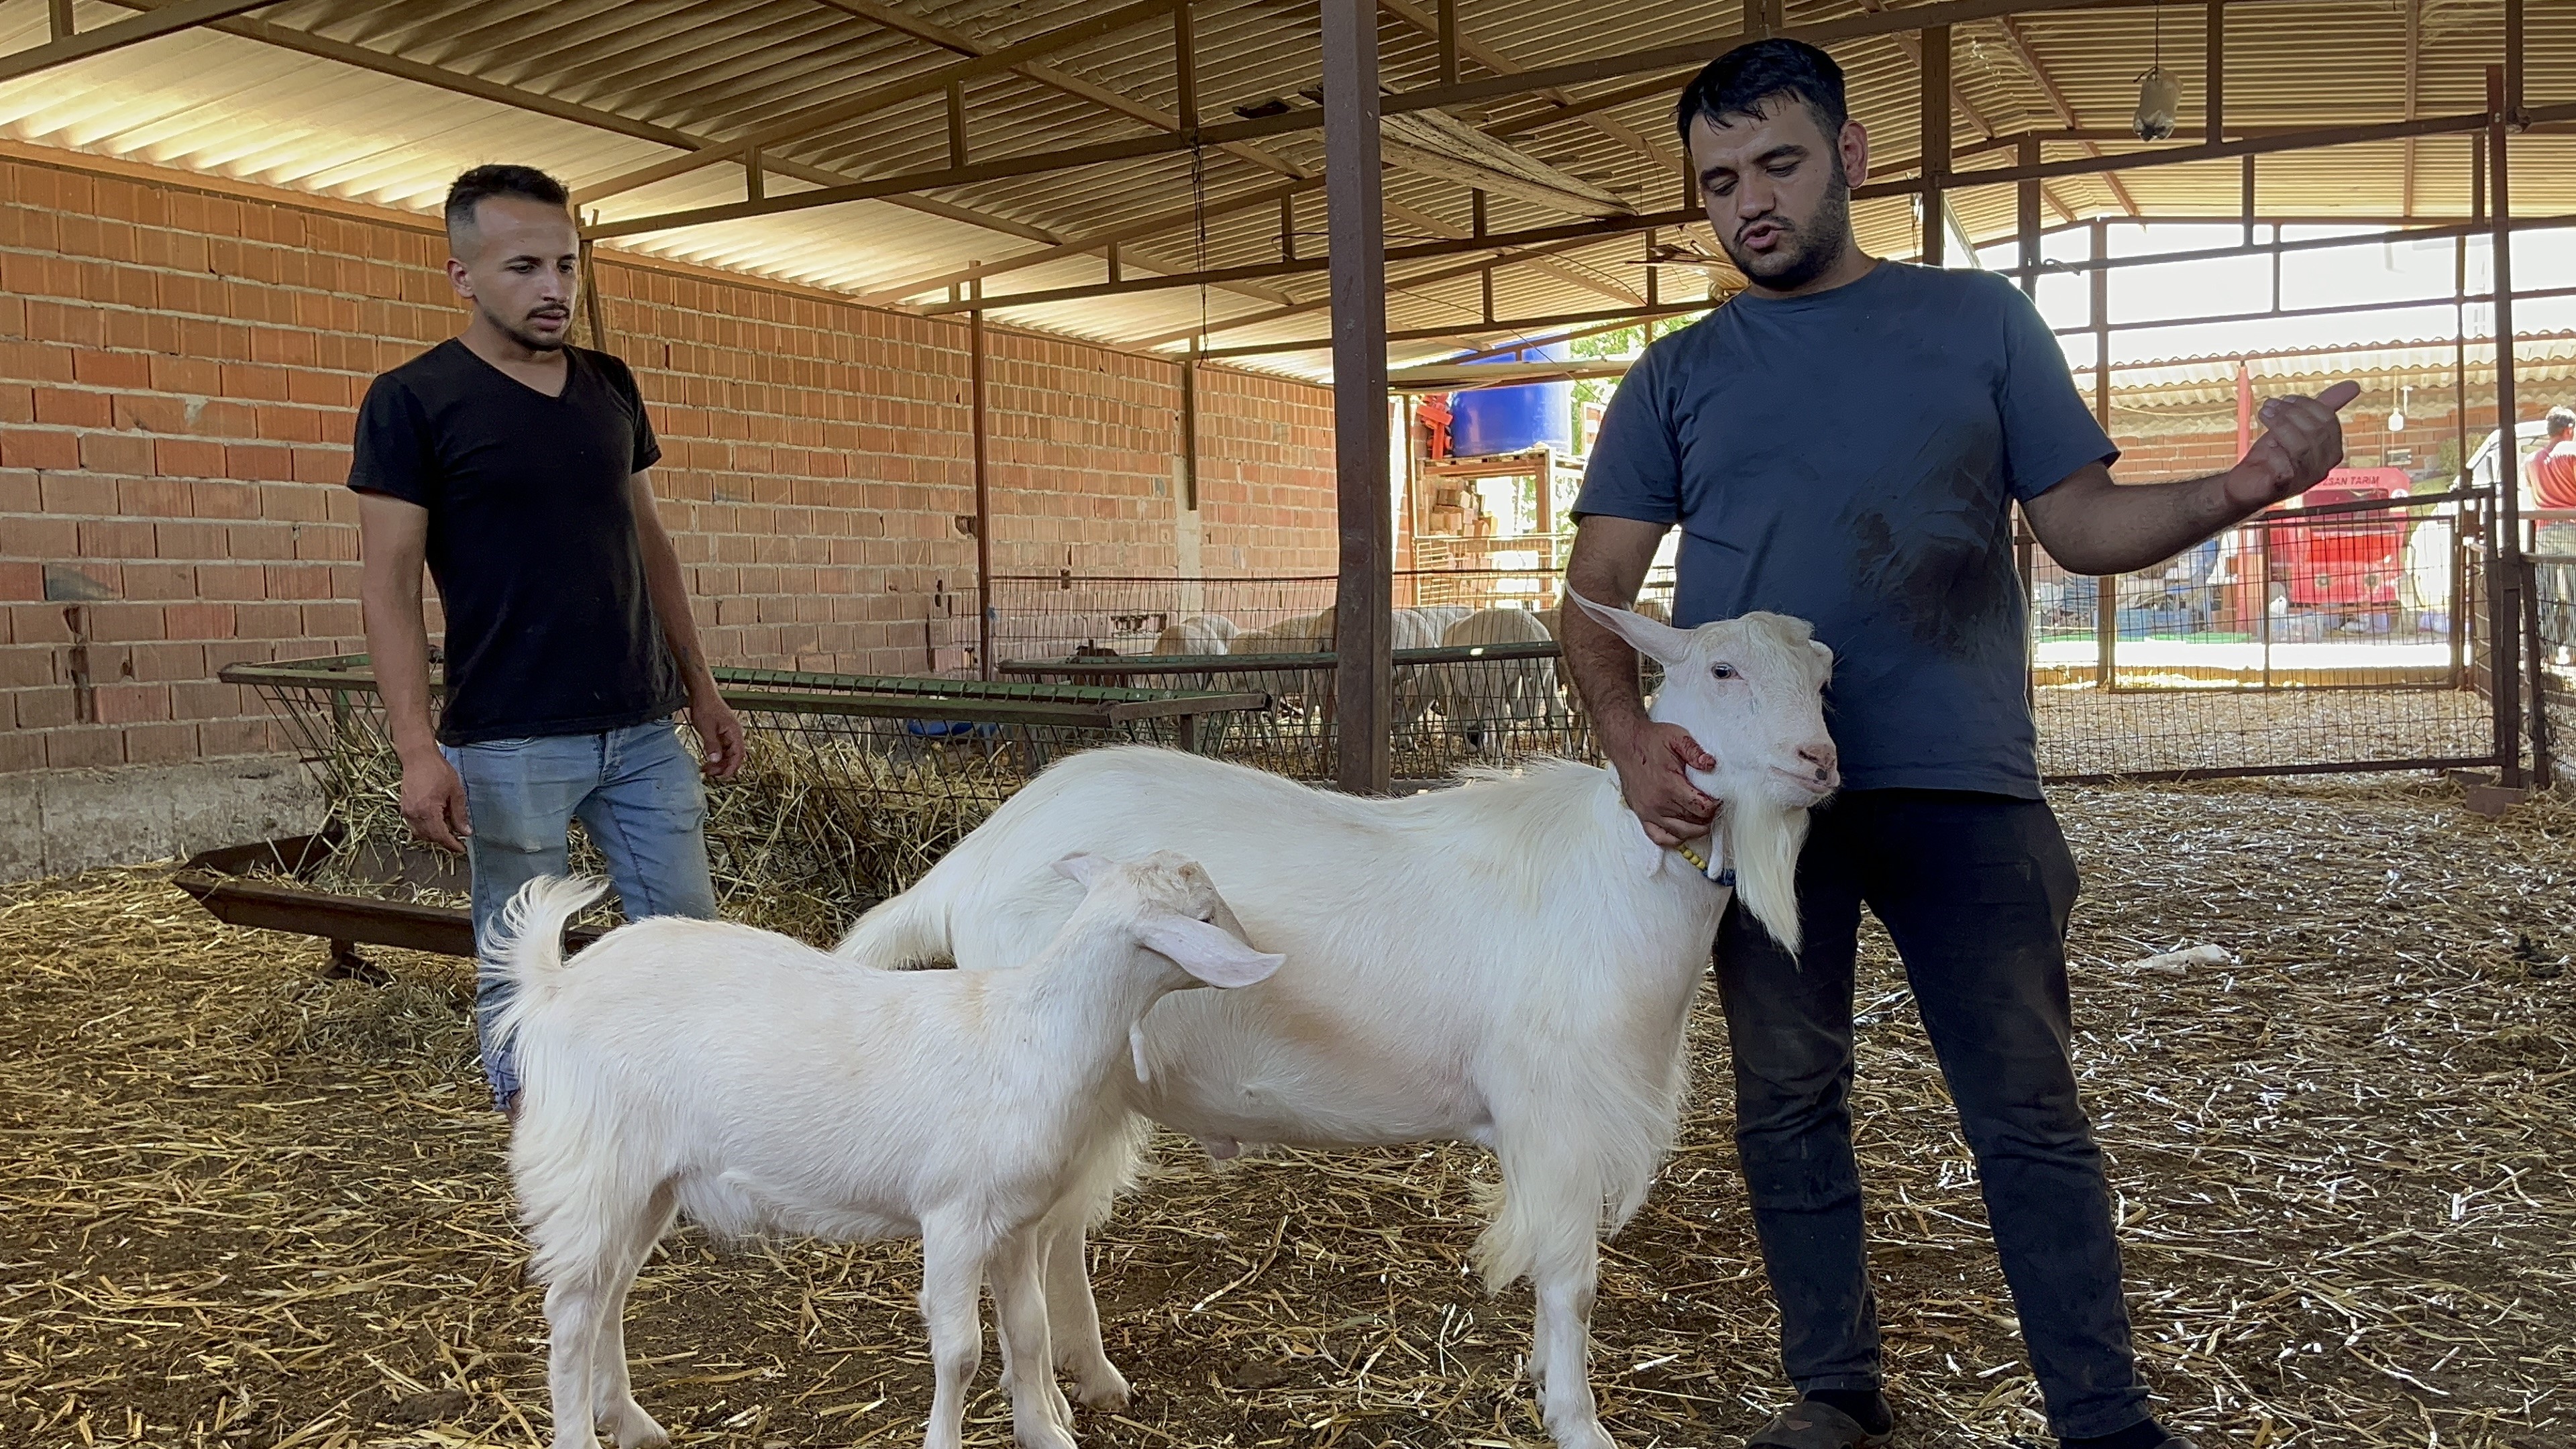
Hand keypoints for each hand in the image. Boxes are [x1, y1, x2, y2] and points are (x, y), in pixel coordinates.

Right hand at [398, 751, 471, 852]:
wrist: (418, 757)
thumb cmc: (438, 771)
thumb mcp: (455, 792)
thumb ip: (459, 814)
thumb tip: (465, 832)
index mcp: (428, 811)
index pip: (440, 836)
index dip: (452, 844)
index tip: (462, 849)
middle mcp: (414, 814)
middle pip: (429, 837)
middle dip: (444, 840)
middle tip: (458, 838)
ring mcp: (406, 812)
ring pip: (420, 833)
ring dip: (434, 835)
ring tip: (448, 829)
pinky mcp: (403, 808)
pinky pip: (414, 825)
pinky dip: (425, 828)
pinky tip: (436, 821)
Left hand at [686, 690, 744, 780]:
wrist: (702, 693)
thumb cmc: (706, 707)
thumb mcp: (706, 728)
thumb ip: (712, 745)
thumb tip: (715, 761)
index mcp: (735, 732)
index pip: (738, 754)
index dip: (732, 767)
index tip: (723, 777)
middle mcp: (734, 734)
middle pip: (734, 756)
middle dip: (723, 767)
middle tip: (710, 774)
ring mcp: (727, 734)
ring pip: (727, 753)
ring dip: (718, 763)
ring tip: (706, 769)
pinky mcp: (721, 733)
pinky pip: (721, 748)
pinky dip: (715, 755)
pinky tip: (706, 760)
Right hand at [1607, 719, 1718, 847]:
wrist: (1626, 744)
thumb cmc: (1652, 741)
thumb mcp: (1677, 738)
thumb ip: (1696, 752)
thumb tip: (1712, 765)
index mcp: (1670, 785)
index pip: (1701, 808)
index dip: (1714, 806)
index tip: (1717, 799)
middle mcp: (1658, 803)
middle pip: (1693, 822)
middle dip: (1707, 817)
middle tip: (1712, 808)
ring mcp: (1649, 812)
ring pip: (1680, 832)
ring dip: (1695, 829)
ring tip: (1702, 819)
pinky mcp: (1641, 815)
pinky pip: (1659, 837)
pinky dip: (1674, 839)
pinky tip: (1683, 832)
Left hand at [2223, 380, 2361, 510]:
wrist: (2247, 484)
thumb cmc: (2273, 454)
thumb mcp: (2296, 426)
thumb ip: (2323, 407)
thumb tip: (2354, 384)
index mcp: (2331, 451)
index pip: (2328, 421)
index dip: (2307, 405)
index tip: (2284, 399)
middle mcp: (2323, 466)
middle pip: (2316, 431)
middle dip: (2291, 412)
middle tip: (2270, 404)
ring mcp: (2305, 479)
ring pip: (2302, 446)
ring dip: (2280, 424)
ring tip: (2264, 413)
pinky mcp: (2284, 487)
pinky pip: (2284, 466)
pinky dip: (2273, 452)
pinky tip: (2265, 446)